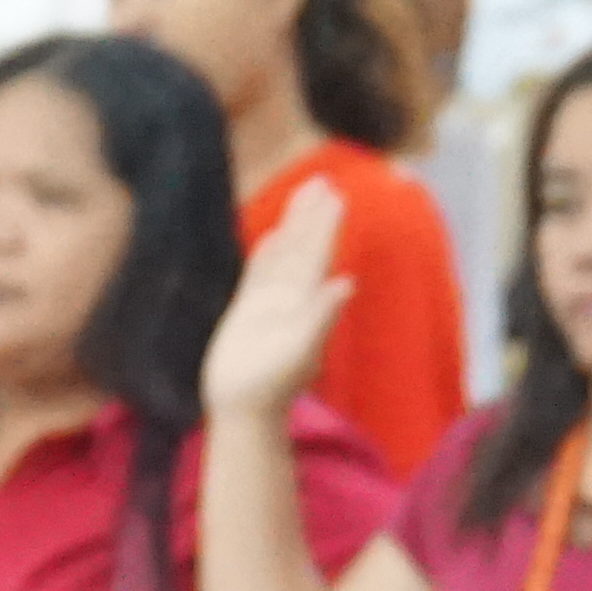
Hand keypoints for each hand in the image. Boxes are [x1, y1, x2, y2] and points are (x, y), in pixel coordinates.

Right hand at [199, 169, 351, 421]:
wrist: (244, 410)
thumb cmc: (272, 386)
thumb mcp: (301, 351)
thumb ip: (322, 316)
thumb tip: (346, 282)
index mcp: (305, 301)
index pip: (317, 254)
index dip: (325, 224)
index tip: (335, 194)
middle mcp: (290, 298)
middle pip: (303, 246)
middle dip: (311, 214)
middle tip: (321, 180)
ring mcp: (268, 304)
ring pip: (282, 254)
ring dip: (291, 226)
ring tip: (300, 197)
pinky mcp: (246, 313)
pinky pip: (257, 274)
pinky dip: (265, 253)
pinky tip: (270, 237)